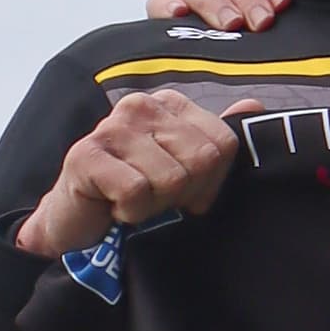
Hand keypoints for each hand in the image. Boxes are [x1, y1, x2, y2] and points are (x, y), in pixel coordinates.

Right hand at [17, 89, 242, 260]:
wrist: (75, 225)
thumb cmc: (132, 195)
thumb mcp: (183, 168)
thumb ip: (215, 139)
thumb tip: (254, 106)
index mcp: (170, 105)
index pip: (224, 143)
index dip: (210, 182)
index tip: (182, 192)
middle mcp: (141, 106)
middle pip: (202, 160)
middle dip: (182, 193)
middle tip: (153, 198)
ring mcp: (111, 127)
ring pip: (171, 178)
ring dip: (153, 205)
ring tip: (131, 201)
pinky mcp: (86, 155)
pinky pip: (136, 191)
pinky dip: (130, 212)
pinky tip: (113, 206)